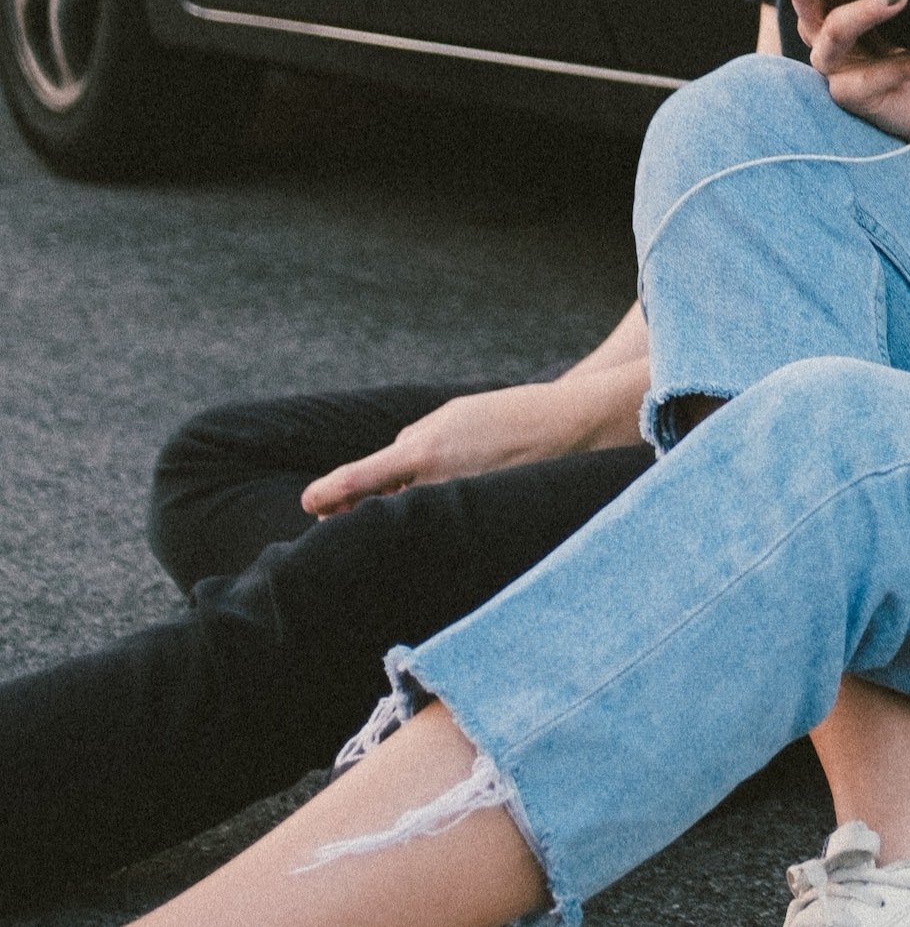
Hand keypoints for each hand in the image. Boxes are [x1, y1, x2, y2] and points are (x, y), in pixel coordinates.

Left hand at [300, 380, 611, 517]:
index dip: (329, 494)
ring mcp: (458, 506)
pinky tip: (464, 501)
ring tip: (448, 487)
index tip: (309, 504)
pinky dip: (445, 513)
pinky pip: (445, 521)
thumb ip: (415, 442)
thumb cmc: (510, 415)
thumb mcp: (453, 415)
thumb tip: (391, 472)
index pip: (359, 480)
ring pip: (417, 510)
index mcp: (423, 452)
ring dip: (418, 504)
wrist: (572, 429)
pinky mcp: (479, 522)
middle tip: (362, 507)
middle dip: (376, 503)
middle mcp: (435, 484)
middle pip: (385, 500)